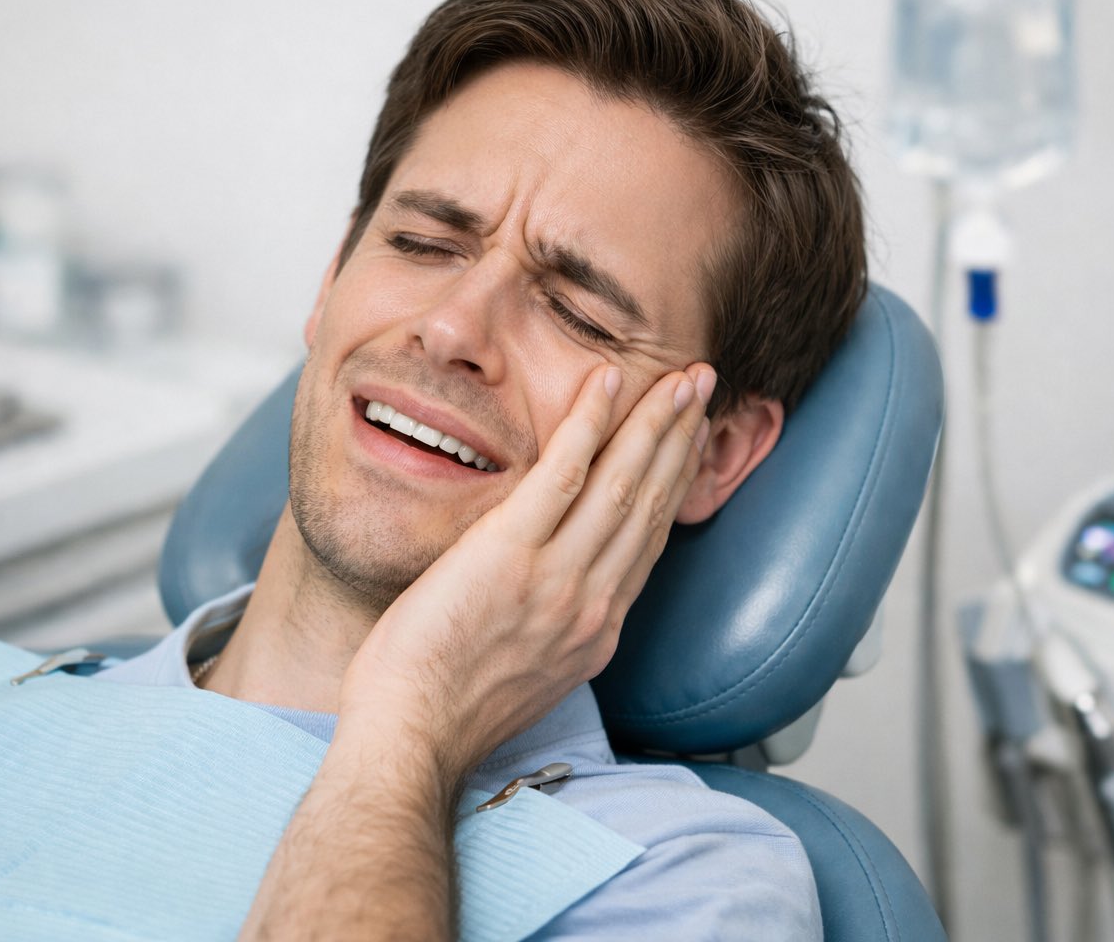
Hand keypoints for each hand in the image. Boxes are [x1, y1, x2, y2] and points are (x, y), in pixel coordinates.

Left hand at [336, 362, 715, 780]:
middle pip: (649, 503)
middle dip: (682, 438)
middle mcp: (590, 602)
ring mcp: (555, 578)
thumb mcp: (526, 676)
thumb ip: (552, 629)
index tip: (688, 441)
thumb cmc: (444, 713)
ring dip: (656, 421)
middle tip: (703, 385)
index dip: (673, 484)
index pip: (646, 541)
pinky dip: (592, 423)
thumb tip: (550, 595)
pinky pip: (563, 474)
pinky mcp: (508, 555)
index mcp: (594, 631)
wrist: (410, 738)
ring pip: (622, 483)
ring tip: (682, 375)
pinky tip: (610, 383)